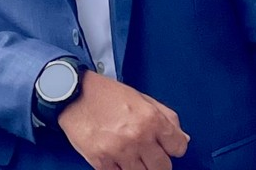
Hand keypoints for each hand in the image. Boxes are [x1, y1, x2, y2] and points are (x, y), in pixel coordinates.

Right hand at [57, 71, 189, 169]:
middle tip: (147, 152)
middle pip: (163, 168)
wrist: (73, 93)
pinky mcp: (102, 162)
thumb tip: (182, 138)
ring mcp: (120, 151)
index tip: (166, 146)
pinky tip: (117, 158)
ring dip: (139, 167)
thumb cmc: (106, 93)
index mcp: (151, 118)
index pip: (179, 147)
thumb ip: (165, 116)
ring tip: (130, 153)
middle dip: (157, 161)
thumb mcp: (140, 97)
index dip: (173, 146)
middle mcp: (138, 137)